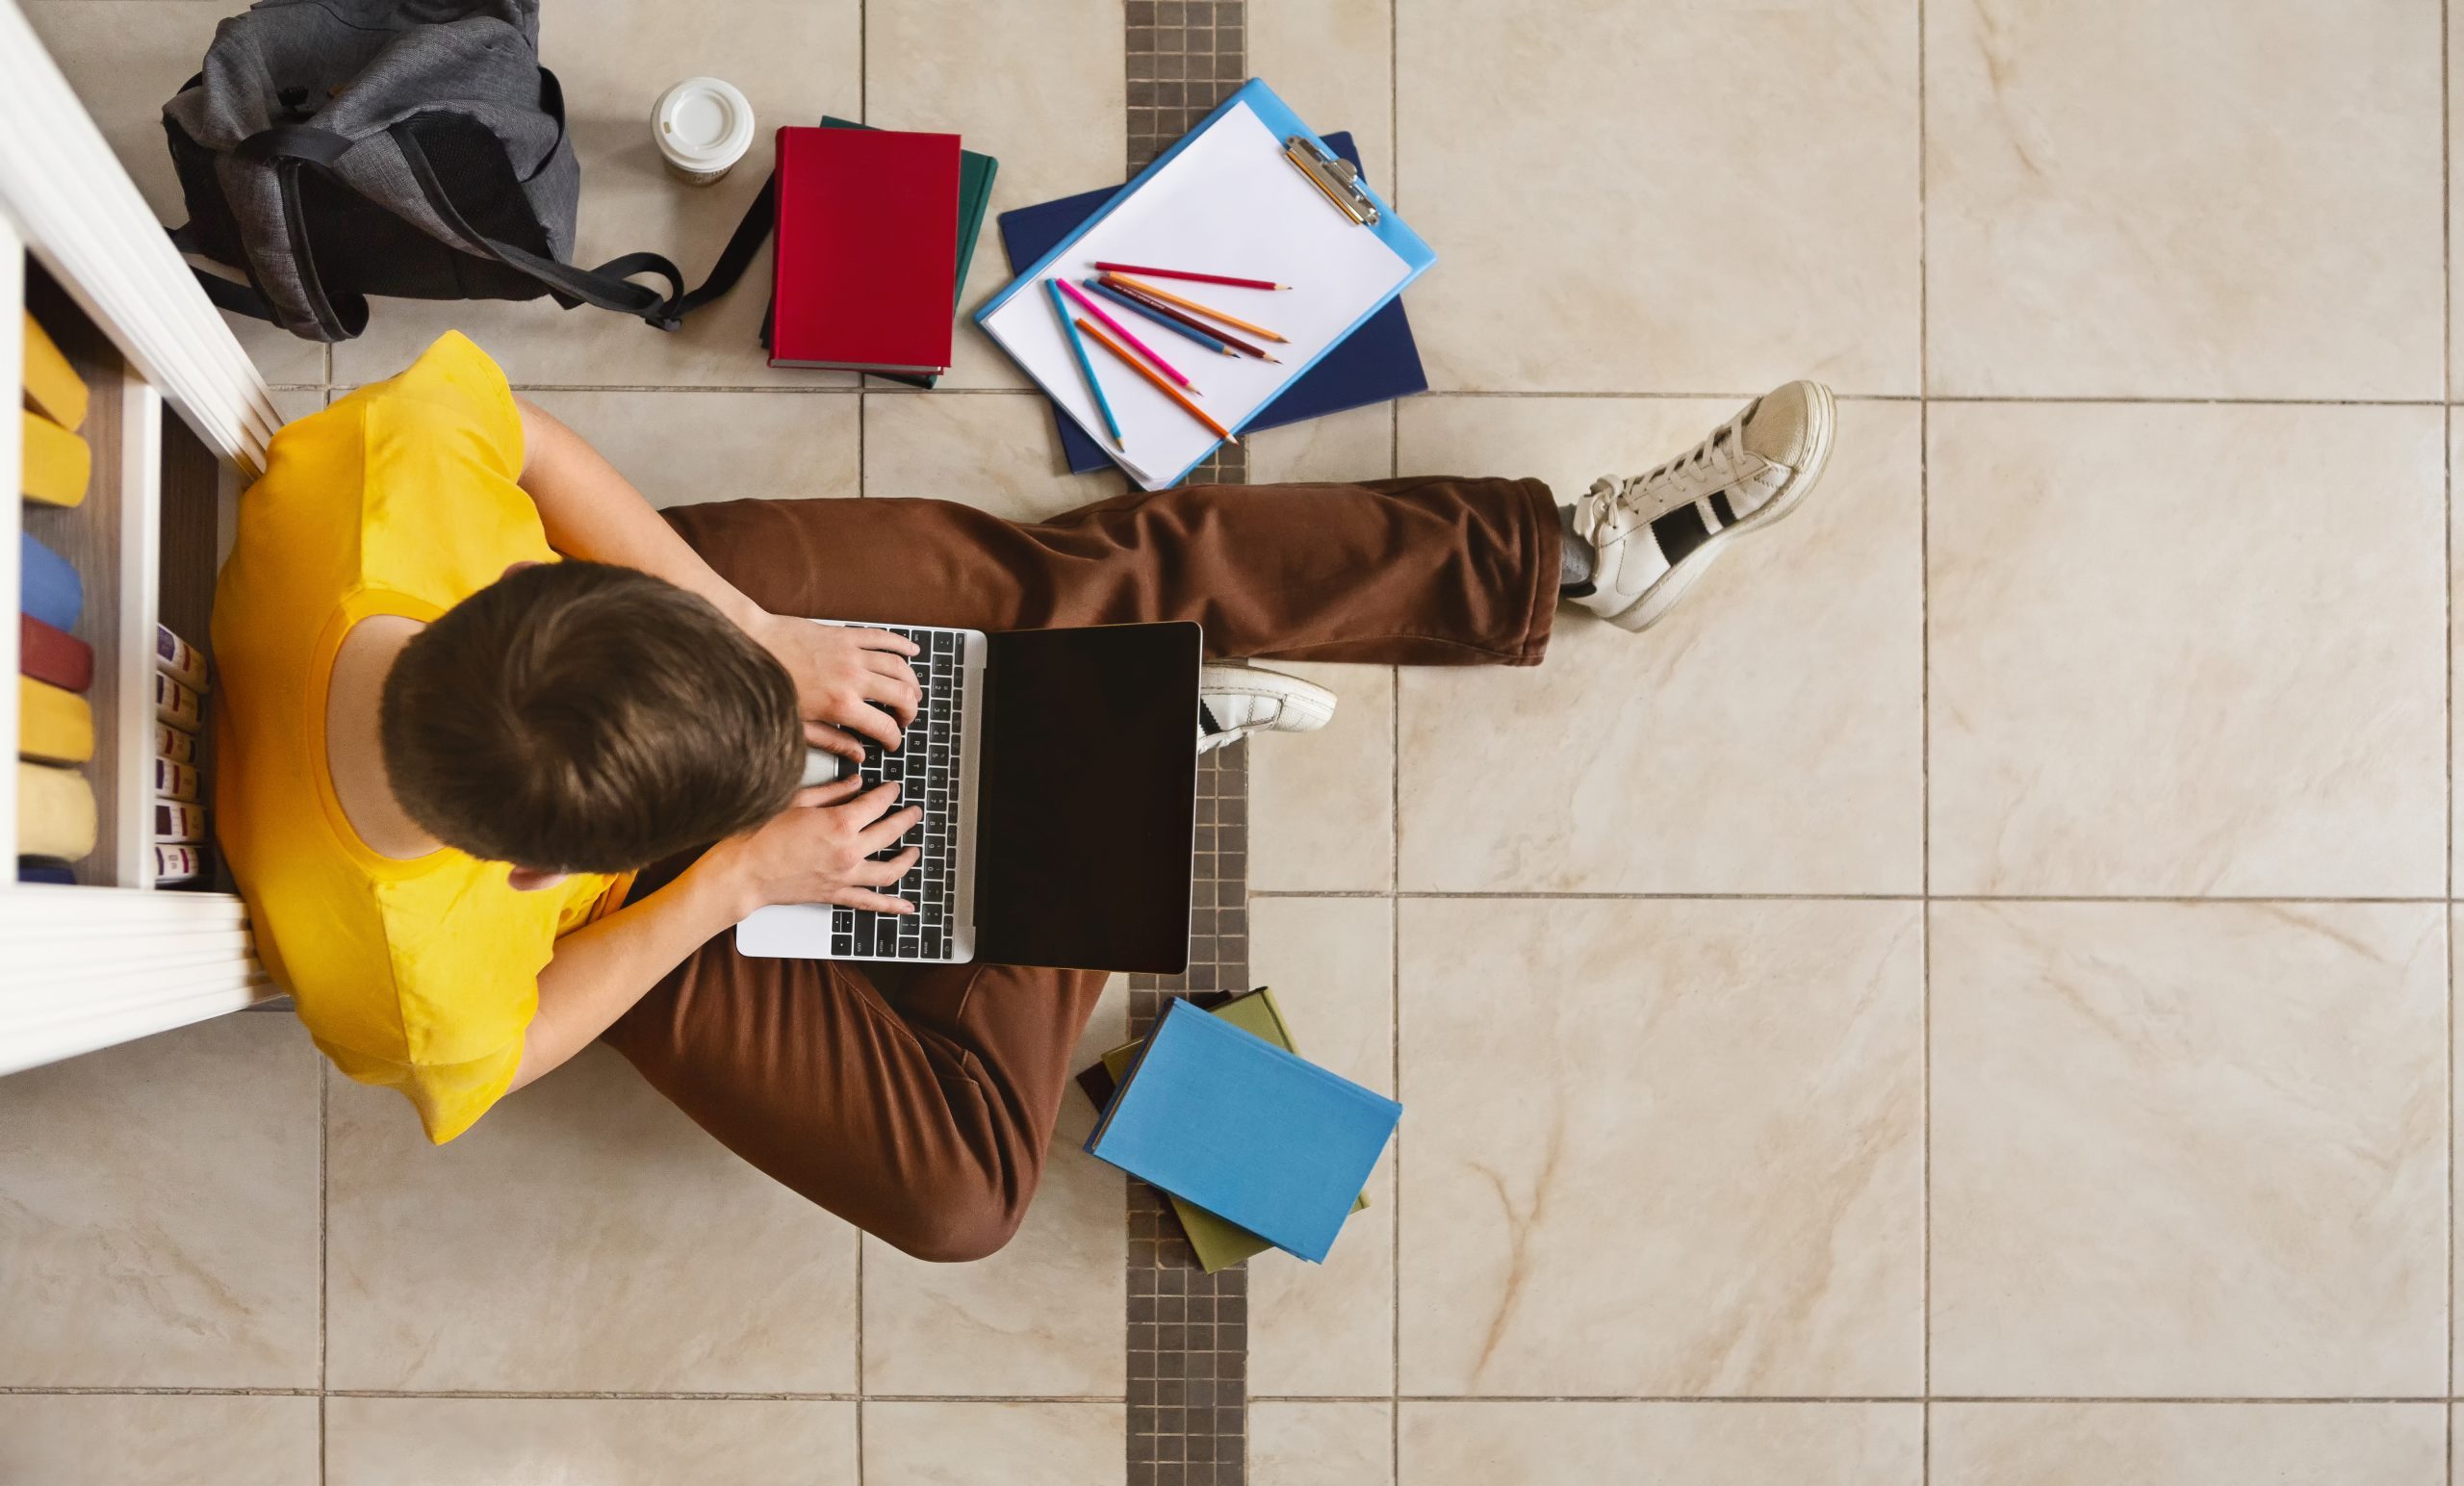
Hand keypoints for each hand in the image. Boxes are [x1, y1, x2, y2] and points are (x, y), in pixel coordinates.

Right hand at [714, 777, 922, 914]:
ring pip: (889, 870)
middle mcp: (848, 851)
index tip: (894, 788)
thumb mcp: (796, 801)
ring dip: (907, 859)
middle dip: (906, 819)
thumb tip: (856, 783)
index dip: (889, 793)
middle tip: (914, 812)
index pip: (877, 804)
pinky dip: (892, 906)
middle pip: (890, 832)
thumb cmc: (760, 835)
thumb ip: (832, 791)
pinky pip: (870, 902)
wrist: (743, 872)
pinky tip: (907, 906)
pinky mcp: (835, 894)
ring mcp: (844, 876)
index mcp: (840, 823)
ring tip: (915, 850)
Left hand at [749, 613, 921, 759]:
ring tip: (913, 693)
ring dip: (912, 681)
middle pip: (901, 695)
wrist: (753, 645)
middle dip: (910, 711)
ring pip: (899, 667)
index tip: (892, 742)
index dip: (894, 739)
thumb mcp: (799, 725)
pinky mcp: (847, 635)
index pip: (884, 727)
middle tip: (905, 719)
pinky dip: (902, 644)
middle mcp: (853, 678)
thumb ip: (833, 741)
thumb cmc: (770, 688)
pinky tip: (912, 651)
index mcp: (840, 705)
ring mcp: (852, 654)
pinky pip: (884, 638)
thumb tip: (858, 755)